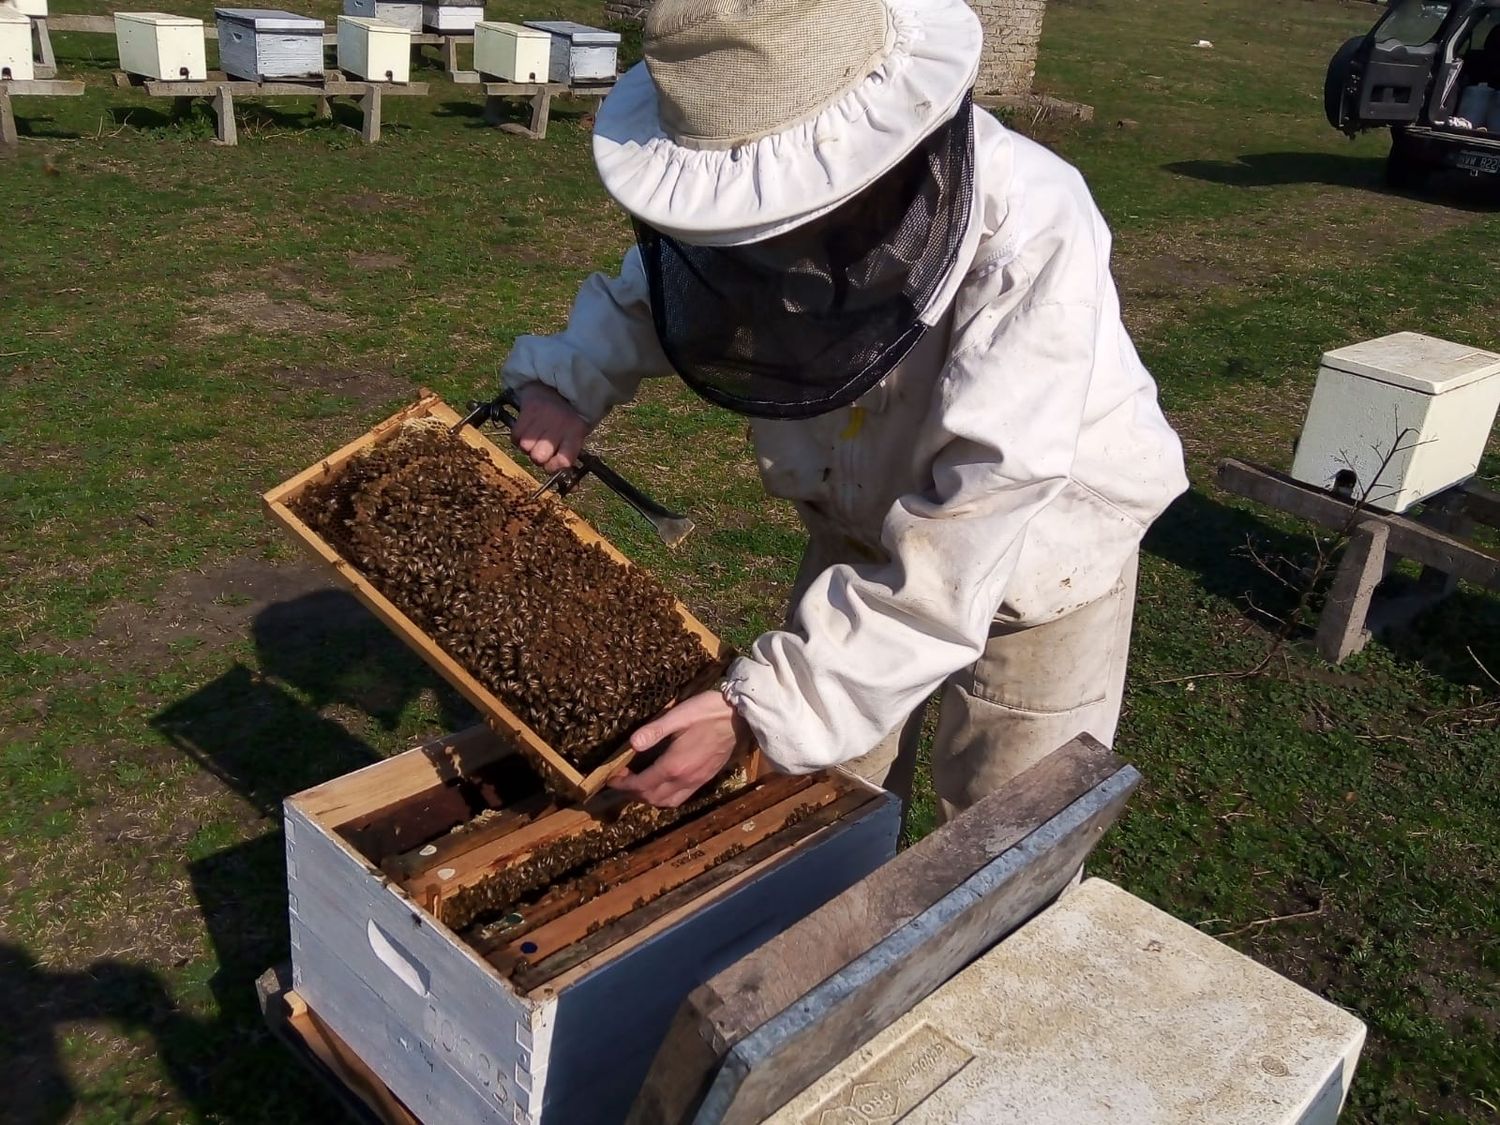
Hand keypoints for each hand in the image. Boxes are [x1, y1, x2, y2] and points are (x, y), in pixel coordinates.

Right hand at [512, 384, 590, 472]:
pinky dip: (518, 437)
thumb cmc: (568, 414)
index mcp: (575, 434)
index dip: (555, 467)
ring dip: (528, 447)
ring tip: (535, 437)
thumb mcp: (577, 432)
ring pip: (525, 449)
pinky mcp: (526, 412)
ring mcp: (541, 420)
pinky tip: (526, 430)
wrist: (555, 384)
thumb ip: (571, 454)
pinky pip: (515, 437)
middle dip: (539, 458)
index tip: (553, 464)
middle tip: (542, 448)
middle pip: (539, 458)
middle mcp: (558, 428)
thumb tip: (571, 485)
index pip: (563, 461)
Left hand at [609, 691, 751, 807]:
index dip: (623, 784)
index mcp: (674, 765)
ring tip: (639, 785)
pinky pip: (680, 798)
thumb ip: (654, 731)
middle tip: (622, 781)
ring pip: (667, 802)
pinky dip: (665, 797)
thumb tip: (632, 744)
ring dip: (649, 798)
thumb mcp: (678, 716)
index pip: (642, 784)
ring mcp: (696, 781)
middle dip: (633, 793)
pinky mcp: (705, 779)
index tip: (612, 778)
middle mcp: (685, 779)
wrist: (739, 717)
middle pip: (652, 798)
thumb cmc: (707, 712)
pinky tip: (662, 784)